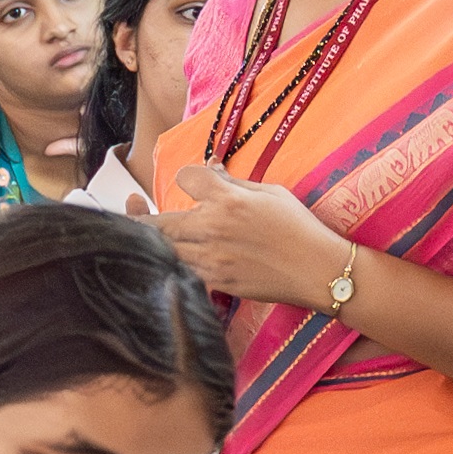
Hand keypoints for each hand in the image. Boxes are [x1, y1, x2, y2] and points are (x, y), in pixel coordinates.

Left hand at [152, 156, 343, 308]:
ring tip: (143, 236)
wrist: (318, 270)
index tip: (193, 181)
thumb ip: (234, 183)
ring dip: (151, 243)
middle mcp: (213, 228)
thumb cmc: (299, 227)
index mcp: (227, 200)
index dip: (186, 177)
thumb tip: (210, 170)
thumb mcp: (270, 193)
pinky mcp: (215, 283)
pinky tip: (170, 258)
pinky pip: (180, 273)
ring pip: (162, 252)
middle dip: (138, 214)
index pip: (184, 178)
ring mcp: (211, 259)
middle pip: (157, 223)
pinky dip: (170, 264)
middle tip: (134, 206)